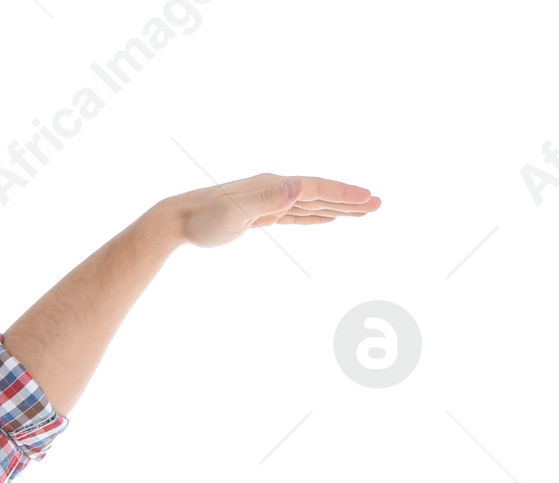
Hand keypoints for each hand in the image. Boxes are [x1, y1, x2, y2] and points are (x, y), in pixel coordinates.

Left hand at [167, 174, 380, 250]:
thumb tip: (297, 187)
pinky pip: (296, 215)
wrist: (180, 219)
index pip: (317, 189)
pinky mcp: (261, 215)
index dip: (344, 194)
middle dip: (349, 200)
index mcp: (275, 186)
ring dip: (337, 208)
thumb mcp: (237, 210)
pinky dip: (314, 216)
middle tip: (378, 205)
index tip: (369, 199)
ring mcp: (269, 201)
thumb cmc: (206, 218)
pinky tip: (326, 219)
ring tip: (361, 212)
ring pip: (311, 205)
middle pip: (320, 194)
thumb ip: (268, 198)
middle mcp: (276, 189)